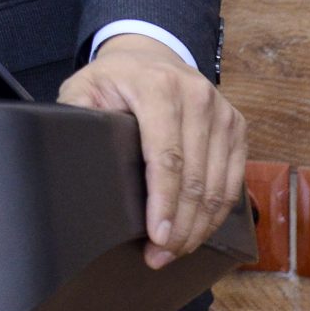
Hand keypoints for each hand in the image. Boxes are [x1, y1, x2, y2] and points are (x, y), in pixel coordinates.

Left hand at [57, 33, 247, 269]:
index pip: (167, 156)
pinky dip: (217, 212)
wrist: (152, 54)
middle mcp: (197, 96)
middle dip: (179, 225)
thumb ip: (76, 114)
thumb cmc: (116, 78)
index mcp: (158, 87)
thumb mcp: (85, 86)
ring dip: (199, 226)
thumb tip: (72, 150)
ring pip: (217, 185)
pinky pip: (233, 180)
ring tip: (176, 250)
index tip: (156, 236)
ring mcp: (223, 112)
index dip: (163, 201)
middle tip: (160, 256)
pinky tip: (199, 230)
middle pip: (195, 178)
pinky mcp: (237, 126)